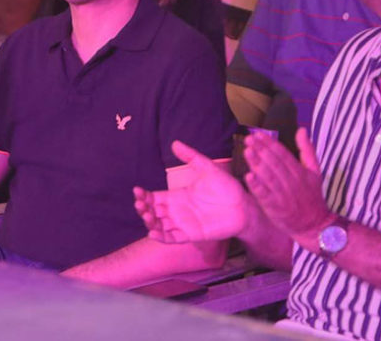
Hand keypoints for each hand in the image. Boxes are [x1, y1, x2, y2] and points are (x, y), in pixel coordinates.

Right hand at [134, 140, 250, 242]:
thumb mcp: (206, 168)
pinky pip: (172, 238)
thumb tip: (174, 142)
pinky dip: (161, 237)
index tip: (137, 190)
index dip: (143, 195)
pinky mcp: (192, 235)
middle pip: (153, 211)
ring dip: (149, 222)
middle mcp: (177, 210)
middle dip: (143, 208)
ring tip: (146, 215)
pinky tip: (152, 233)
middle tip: (139, 203)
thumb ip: (191, 156)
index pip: (154, 197)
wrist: (243, 205)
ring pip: (159, 225)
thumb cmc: (226, 187)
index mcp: (178, 195)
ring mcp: (183, 223)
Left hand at [244, 128, 333, 244]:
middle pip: (274, 163)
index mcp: (300, 171)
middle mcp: (292, 181)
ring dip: (257, 164)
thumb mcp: (314, 171)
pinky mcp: (276, 208)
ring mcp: (284, 195)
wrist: (315, 224)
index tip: (258, 134)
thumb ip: (307, 150)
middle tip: (249, 139)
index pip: (283, 153)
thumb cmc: (312, 196)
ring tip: (247, 151)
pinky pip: (265, 196)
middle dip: (261, 150)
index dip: (270, 143)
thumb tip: (301, 129)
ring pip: (269, 177)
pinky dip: (257, 186)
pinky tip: (248, 177)